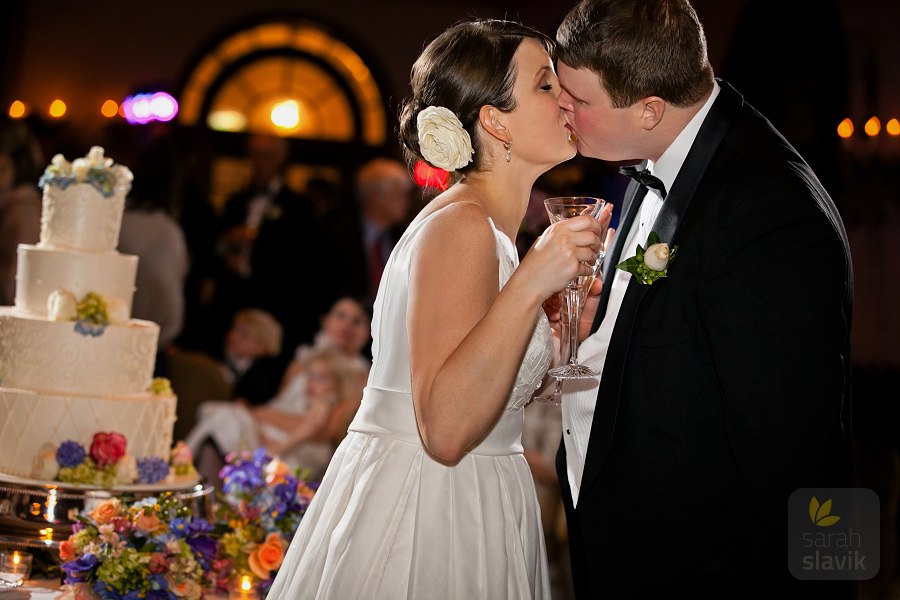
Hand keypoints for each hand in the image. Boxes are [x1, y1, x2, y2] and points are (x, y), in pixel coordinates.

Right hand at [543, 224, 614, 340]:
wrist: (529, 282)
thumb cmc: (534, 264)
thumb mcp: (544, 240)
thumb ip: (561, 234)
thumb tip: (579, 230)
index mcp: (558, 229)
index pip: (586, 220)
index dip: (596, 225)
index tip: (598, 230)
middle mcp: (564, 238)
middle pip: (592, 235)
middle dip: (597, 242)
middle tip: (596, 247)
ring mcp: (569, 253)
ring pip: (592, 252)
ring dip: (592, 258)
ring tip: (586, 261)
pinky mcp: (573, 267)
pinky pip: (588, 268)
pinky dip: (586, 271)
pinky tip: (578, 271)